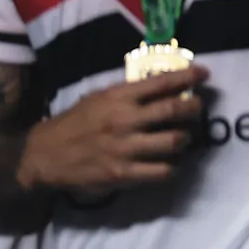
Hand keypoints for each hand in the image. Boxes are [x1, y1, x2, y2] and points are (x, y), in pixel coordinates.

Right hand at [17, 68, 210, 194]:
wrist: (44, 155)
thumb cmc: (74, 123)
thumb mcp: (98, 98)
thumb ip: (128, 93)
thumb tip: (162, 85)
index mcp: (118, 97)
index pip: (161, 83)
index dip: (188, 76)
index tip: (204, 74)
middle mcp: (125, 120)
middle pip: (175, 110)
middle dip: (195, 107)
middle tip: (199, 108)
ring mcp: (125, 148)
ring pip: (174, 141)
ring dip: (186, 138)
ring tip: (184, 138)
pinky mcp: (122, 173)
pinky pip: (162, 171)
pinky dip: (173, 167)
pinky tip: (171, 164)